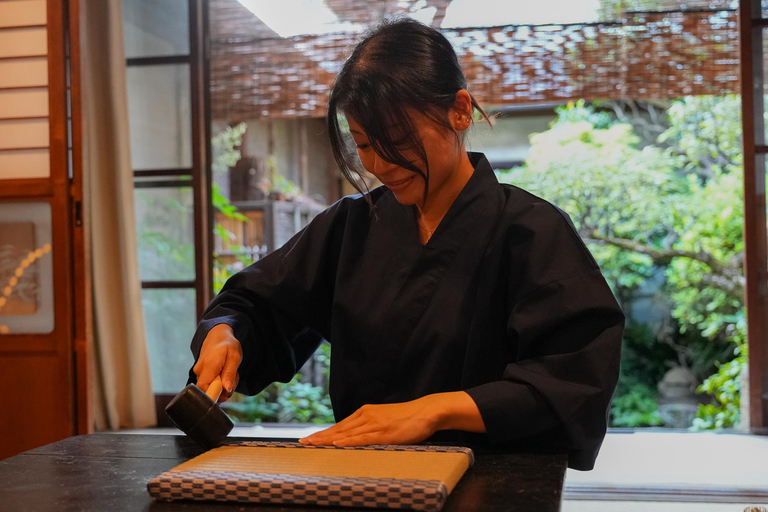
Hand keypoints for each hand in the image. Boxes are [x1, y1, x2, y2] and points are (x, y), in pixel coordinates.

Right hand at [192, 323, 241, 402]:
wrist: (217, 335)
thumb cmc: (227, 344)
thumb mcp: (234, 357)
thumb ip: (230, 374)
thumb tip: (226, 390)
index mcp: (209, 365)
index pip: (204, 388)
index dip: (214, 395)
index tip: (226, 392)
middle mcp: (200, 370)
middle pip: (209, 390)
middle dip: (224, 389)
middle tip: (233, 379)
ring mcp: (198, 372)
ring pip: (210, 387)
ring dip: (223, 384)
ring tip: (229, 372)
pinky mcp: (200, 373)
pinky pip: (209, 383)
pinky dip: (219, 381)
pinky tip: (224, 372)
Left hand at [299, 392, 484, 446]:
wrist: (426, 411)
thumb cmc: (408, 419)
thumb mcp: (385, 421)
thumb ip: (370, 428)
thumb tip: (357, 439)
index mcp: (365, 413)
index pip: (340, 426)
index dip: (324, 433)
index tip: (309, 439)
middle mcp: (366, 416)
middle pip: (338, 429)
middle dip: (320, 437)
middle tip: (303, 443)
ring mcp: (374, 423)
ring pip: (346, 433)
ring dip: (328, 439)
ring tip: (313, 444)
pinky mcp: (383, 431)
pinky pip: (362, 437)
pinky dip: (348, 441)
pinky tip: (337, 444)